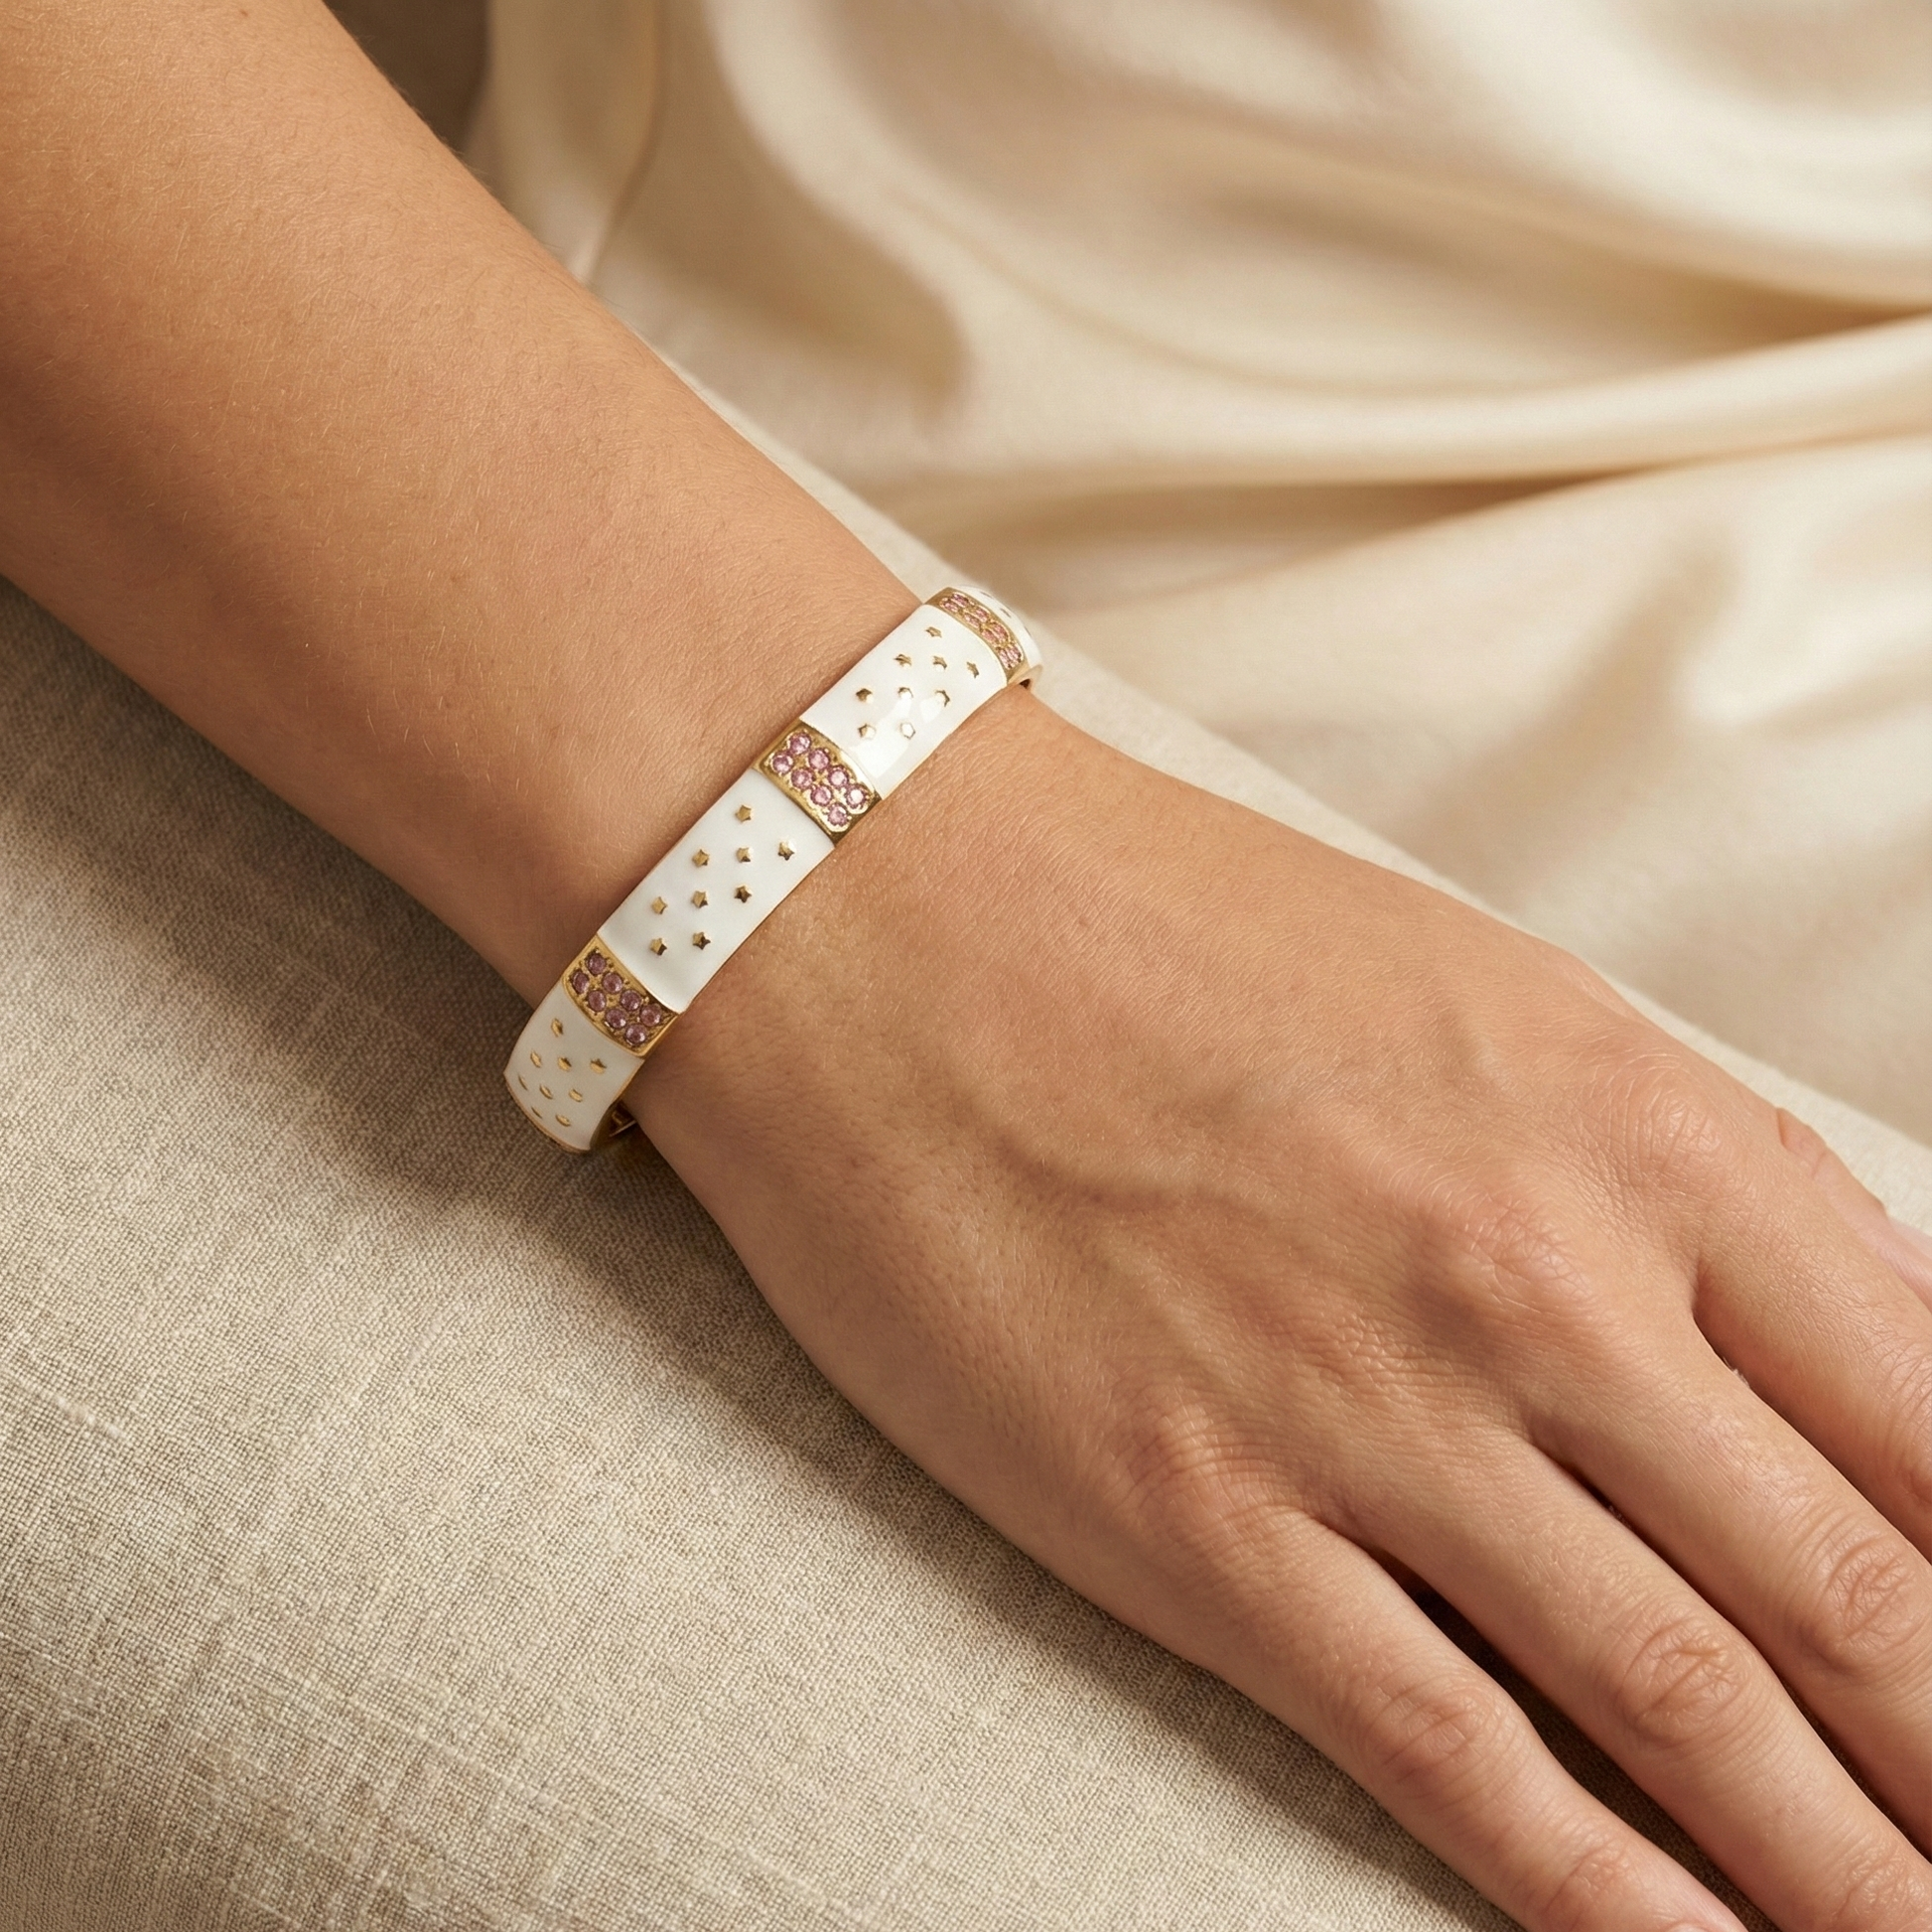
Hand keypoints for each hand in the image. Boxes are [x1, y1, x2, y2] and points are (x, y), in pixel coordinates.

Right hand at [639, 693, 1931, 1931]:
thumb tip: (1846, 1352)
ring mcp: (1367, 1411)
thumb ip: (1672, 1177)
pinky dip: (1604, 1897)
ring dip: (1842, 1874)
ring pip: (1686, 1707)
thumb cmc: (1175, 931)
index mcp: (1633, 1128)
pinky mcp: (1195, 1517)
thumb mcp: (1484, 999)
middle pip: (1857, 1598)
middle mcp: (1536, 1280)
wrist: (886, 910)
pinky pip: (1448, 1750)